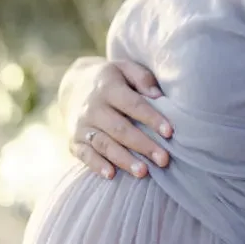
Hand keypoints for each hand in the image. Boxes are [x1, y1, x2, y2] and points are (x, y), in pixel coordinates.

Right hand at [61, 57, 172, 180]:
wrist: (74, 86)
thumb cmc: (112, 80)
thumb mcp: (125, 68)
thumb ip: (142, 78)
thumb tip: (158, 96)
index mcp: (108, 87)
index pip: (133, 104)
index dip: (151, 118)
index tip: (170, 132)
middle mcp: (93, 107)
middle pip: (120, 128)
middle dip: (143, 145)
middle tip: (164, 159)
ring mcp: (82, 125)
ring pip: (103, 144)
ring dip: (124, 160)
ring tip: (144, 173)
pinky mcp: (74, 141)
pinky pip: (84, 154)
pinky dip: (96, 165)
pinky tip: (111, 175)